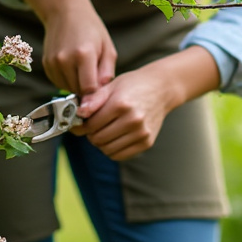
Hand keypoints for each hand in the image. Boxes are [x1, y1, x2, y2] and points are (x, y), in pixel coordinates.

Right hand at [39, 1, 116, 96]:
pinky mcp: (46, 64)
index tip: (101, 85)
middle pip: (78, 90)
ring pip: (67, 88)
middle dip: (87, 88)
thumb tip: (102, 91)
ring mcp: (53, 63)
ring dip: (77, 85)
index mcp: (83, 54)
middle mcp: (65, 60)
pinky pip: (58, 82)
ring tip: (83, 68)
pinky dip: (67, 80)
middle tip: (94, 73)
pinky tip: (73, 66)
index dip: (97, 91)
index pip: (89, 89)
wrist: (65, 12)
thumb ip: (107, 72)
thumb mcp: (108, 47)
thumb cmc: (91, 29)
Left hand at [76, 46, 220, 159]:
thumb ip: (93, 100)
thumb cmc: (134, 85)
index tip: (82, 122)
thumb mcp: (112, 86)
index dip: (83, 125)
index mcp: (121, 104)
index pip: (91, 125)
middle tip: (94, 126)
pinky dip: (112, 150)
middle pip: (98, 139)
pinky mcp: (147, 142)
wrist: (162, 89)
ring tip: (104, 131)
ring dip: (101, 143)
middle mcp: (133, 120)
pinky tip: (114, 138)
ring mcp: (141, 133)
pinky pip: (120, 155)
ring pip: (107, 150)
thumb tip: (79, 114)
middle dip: (91, 134)